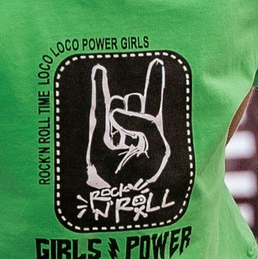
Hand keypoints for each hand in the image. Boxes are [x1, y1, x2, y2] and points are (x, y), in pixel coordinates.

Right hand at [87, 57, 171, 193]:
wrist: (123, 198)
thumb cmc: (146, 178)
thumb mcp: (159, 149)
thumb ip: (146, 124)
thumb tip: (116, 110)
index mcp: (152, 134)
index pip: (154, 102)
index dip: (155, 82)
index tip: (159, 61)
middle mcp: (132, 130)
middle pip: (136, 103)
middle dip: (138, 110)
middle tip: (139, 136)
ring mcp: (114, 132)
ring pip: (120, 107)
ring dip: (124, 117)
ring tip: (127, 141)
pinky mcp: (97, 137)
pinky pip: (99, 109)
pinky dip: (99, 89)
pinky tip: (99, 70)